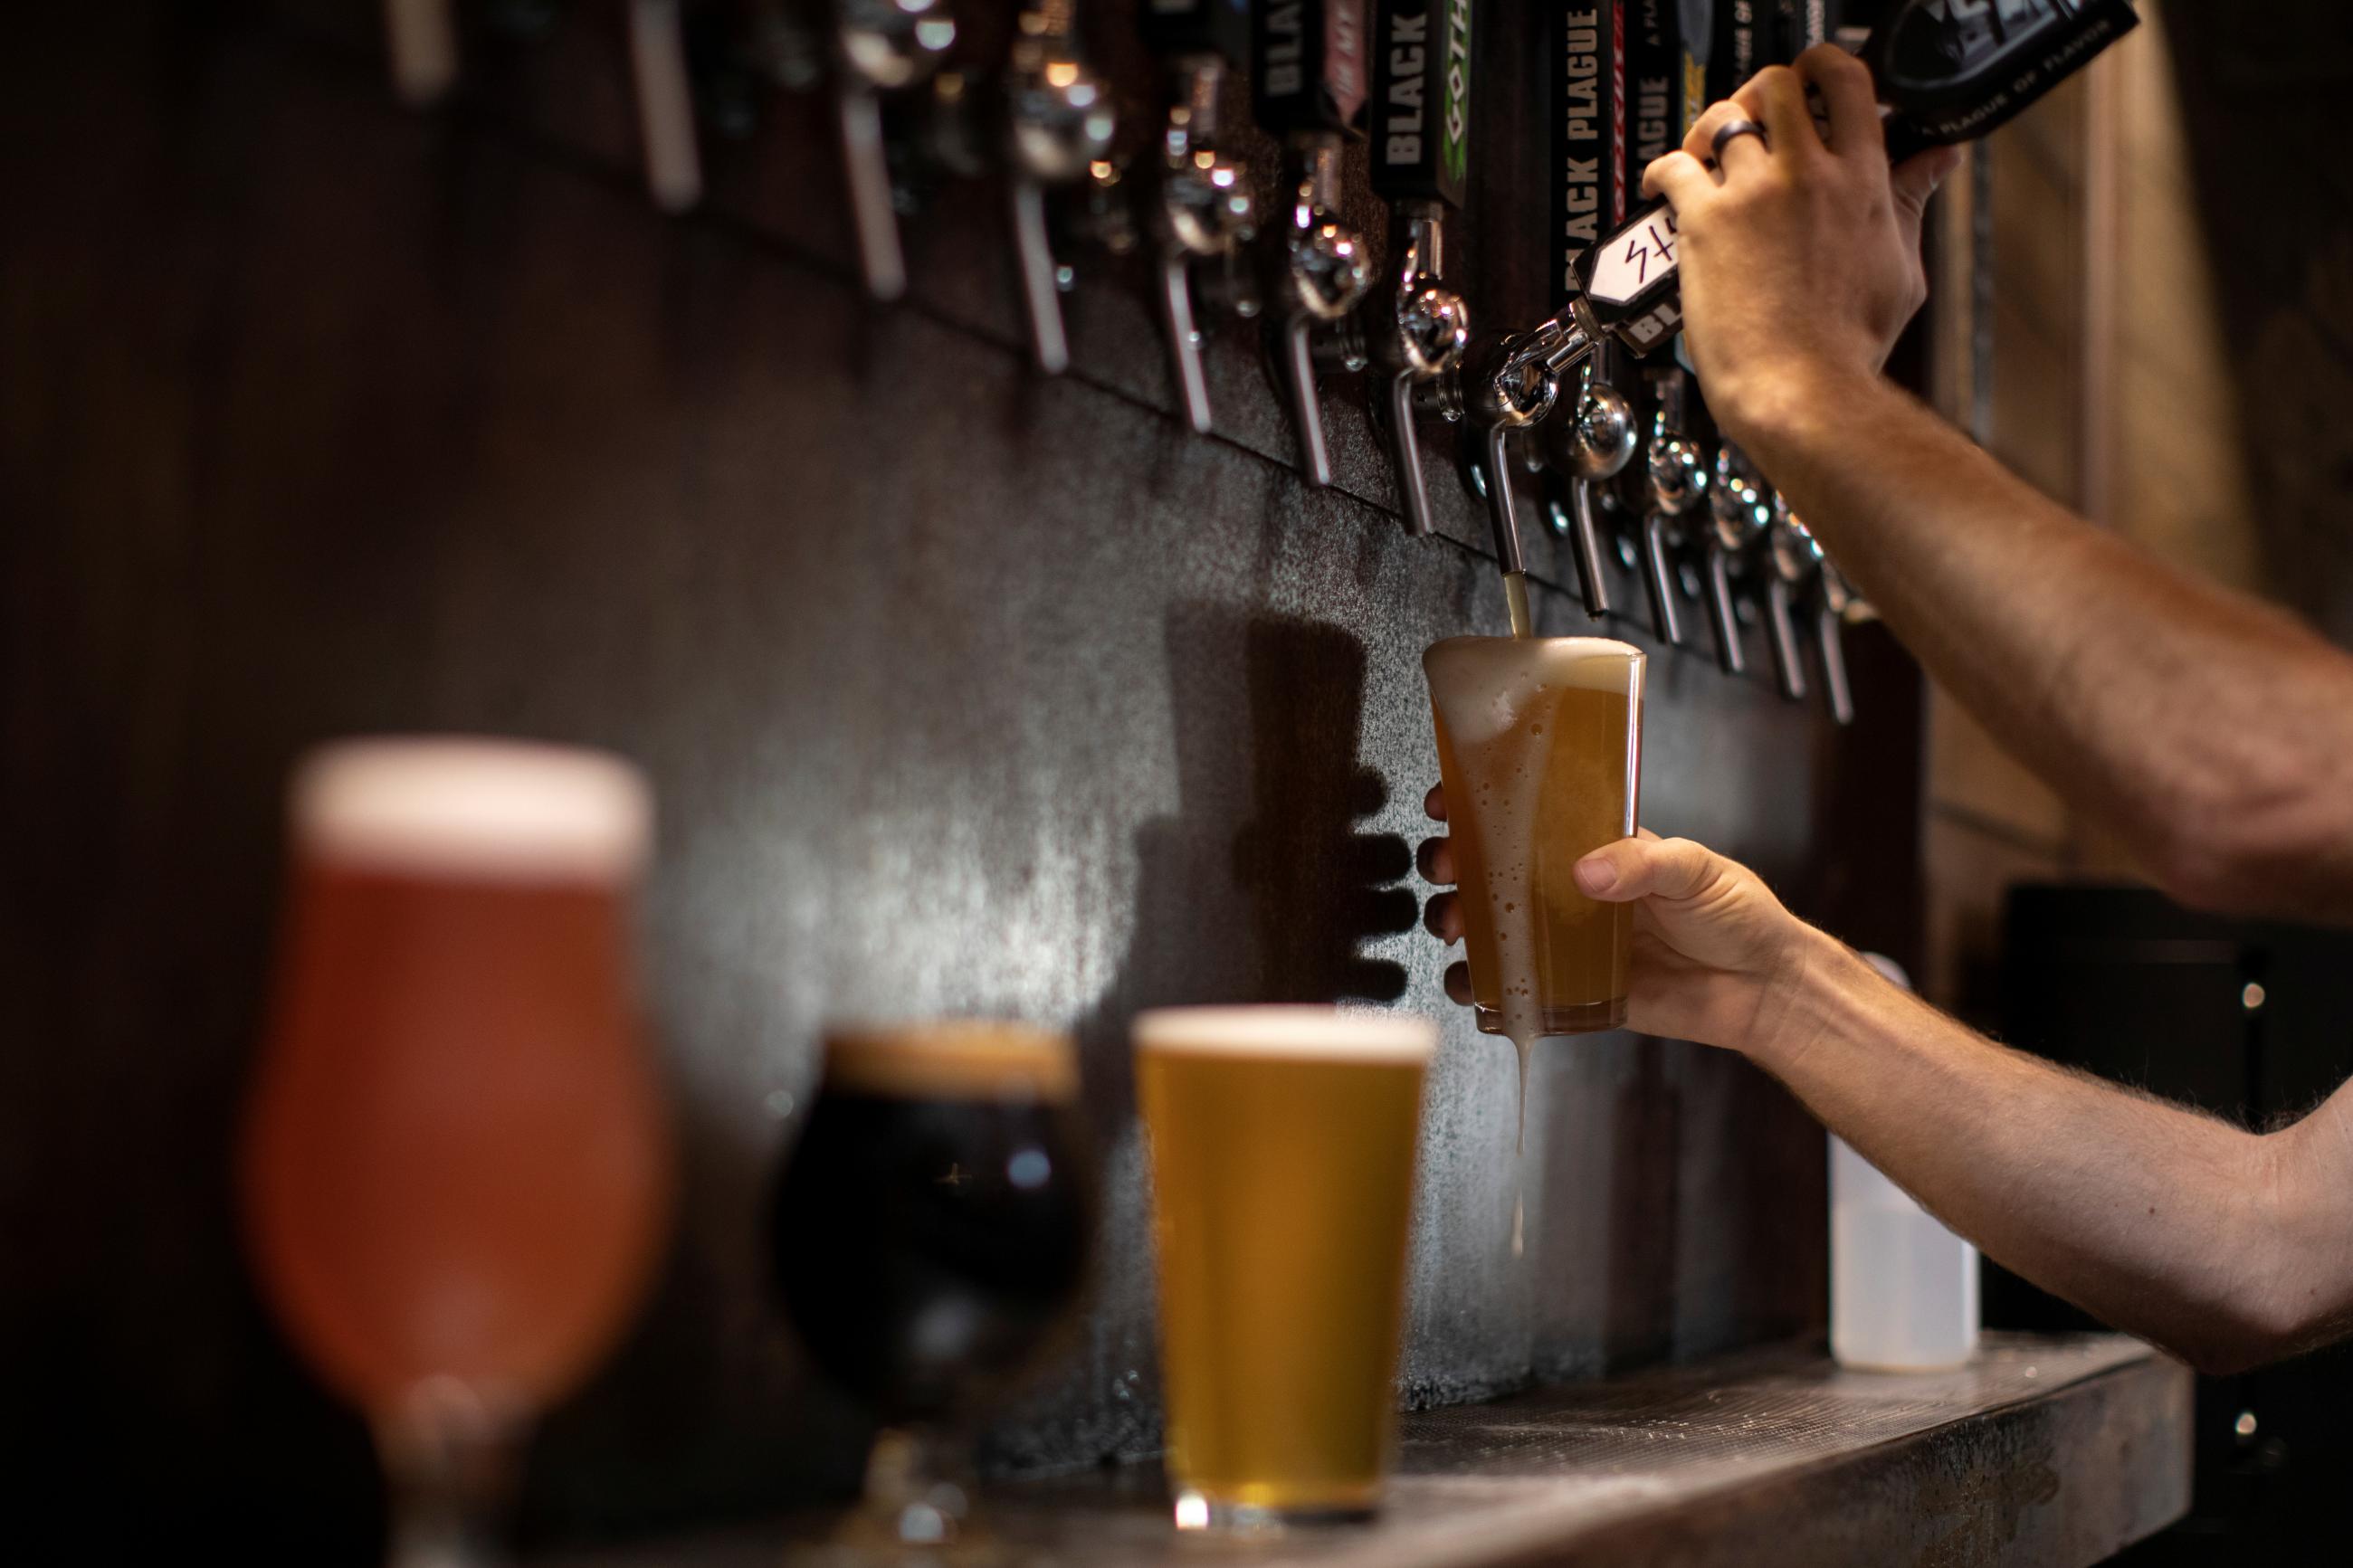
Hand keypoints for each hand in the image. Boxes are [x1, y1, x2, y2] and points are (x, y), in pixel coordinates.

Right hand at [1420, 786, 1823, 1055]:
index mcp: (1598, 847)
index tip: (1449, 801)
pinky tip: (1470, 983)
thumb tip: (1587, 869)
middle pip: (1494, 870)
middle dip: (1455, 864)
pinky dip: (1483, 987)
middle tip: (1446, 868)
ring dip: (1459, 922)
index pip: (1530, 817)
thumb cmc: (1738, 915)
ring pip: (1493, 926)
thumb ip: (1643, 863)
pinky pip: (1516, 988)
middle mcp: (1572, 891)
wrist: (1763, 989)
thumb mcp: (1696, 869)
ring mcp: (1567, 942)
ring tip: (1454, 927)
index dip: (1483, 807)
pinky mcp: (1571, 992)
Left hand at [1641, 45, 1962, 444]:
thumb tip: (1938, 159)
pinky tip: (1664, 183)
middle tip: (1753, 116)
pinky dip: (1663, 168)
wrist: (1802, 390)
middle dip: (1762, 91)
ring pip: (1723, 117)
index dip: (1824, 68)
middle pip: (1778, 84)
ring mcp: (1755, 195)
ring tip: (1706, 150)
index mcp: (1863, 180)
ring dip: (1710, 127)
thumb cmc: (1849, 345)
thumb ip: (1912, 201)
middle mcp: (1809, 175)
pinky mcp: (1707, 222)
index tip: (1812, 81)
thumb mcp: (1902, 269)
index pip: (1847, 81)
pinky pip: (1674, 166)